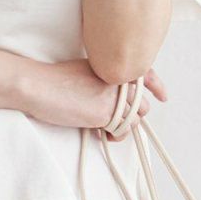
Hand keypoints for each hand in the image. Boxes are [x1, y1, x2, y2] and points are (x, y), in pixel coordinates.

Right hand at [18, 57, 166, 131]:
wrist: (38, 86)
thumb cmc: (54, 80)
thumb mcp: (85, 70)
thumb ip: (105, 78)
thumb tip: (117, 98)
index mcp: (114, 64)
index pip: (145, 73)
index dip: (156, 85)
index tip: (162, 95)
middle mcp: (119, 77)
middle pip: (141, 101)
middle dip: (130, 113)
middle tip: (112, 120)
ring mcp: (114, 94)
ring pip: (135, 117)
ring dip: (122, 126)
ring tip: (102, 126)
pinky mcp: (107, 112)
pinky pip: (123, 130)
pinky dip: (115, 135)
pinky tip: (99, 132)